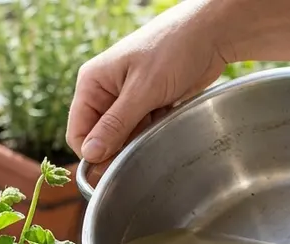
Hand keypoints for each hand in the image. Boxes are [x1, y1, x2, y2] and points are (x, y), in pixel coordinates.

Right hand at [66, 0, 228, 163]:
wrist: (211, 34)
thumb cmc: (174, 48)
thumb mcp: (142, 90)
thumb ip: (115, 125)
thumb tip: (90, 154)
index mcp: (92, 82)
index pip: (78, 131)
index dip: (93, 152)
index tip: (114, 164)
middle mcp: (105, 91)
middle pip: (101, 137)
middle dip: (122, 143)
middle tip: (145, 136)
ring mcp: (126, 98)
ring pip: (124, 136)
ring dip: (141, 136)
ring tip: (160, 116)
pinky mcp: (147, 102)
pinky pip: (142, 129)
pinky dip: (154, 128)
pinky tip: (167, 113)